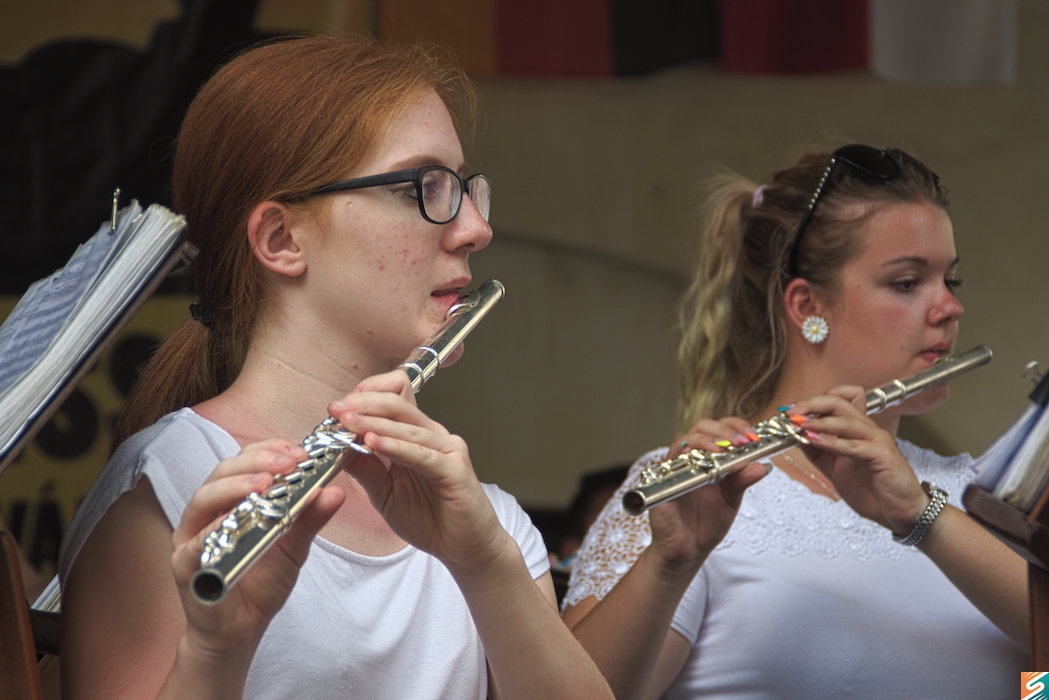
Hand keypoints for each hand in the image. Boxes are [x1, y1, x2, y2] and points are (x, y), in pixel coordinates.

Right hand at [170, 440, 343, 655]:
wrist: (242, 628)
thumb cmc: (262, 581)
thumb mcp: (295, 545)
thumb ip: (310, 518)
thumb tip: (335, 490)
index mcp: (231, 500)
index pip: (244, 462)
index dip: (269, 451)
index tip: (298, 451)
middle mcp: (207, 512)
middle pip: (222, 472)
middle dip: (256, 463)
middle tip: (288, 464)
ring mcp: (191, 537)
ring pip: (204, 499)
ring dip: (235, 487)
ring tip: (266, 484)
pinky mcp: (184, 565)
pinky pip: (195, 543)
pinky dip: (215, 528)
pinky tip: (237, 521)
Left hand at [328, 370, 510, 571]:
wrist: (463, 548)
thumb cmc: (429, 518)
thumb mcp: (384, 492)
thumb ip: (366, 469)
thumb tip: (338, 446)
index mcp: (416, 436)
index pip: (394, 398)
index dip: (367, 395)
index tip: (339, 406)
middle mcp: (433, 436)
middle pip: (398, 405)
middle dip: (363, 404)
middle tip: (336, 409)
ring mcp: (447, 449)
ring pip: (407, 427)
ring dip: (373, 422)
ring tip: (347, 422)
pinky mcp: (454, 469)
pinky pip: (421, 454)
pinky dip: (395, 446)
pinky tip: (373, 443)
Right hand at [647, 418, 769, 571]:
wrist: (688, 549)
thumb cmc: (707, 522)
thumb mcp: (732, 499)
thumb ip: (744, 480)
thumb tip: (764, 464)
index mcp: (708, 457)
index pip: (720, 429)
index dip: (736, 426)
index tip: (753, 436)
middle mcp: (690, 458)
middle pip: (702, 427)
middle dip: (724, 430)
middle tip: (742, 441)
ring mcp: (674, 468)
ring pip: (685, 440)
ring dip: (707, 440)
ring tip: (726, 449)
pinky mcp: (661, 483)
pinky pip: (670, 463)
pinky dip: (687, 458)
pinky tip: (704, 463)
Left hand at [790, 387, 928, 534]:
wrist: (898, 513)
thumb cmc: (871, 489)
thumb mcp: (835, 468)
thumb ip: (817, 452)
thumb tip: (795, 437)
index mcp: (857, 429)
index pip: (838, 399)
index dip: (812, 401)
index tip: (789, 411)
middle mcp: (867, 429)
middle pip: (838, 402)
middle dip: (810, 404)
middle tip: (789, 414)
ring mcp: (877, 440)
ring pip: (845, 420)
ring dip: (818, 421)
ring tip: (797, 425)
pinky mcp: (883, 456)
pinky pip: (854, 445)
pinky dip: (832, 442)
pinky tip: (814, 441)